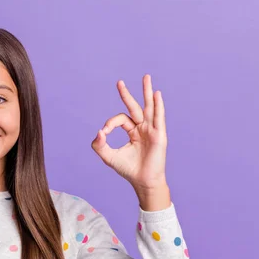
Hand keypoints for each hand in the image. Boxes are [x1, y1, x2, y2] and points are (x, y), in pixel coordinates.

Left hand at [91, 74, 167, 191]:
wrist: (142, 181)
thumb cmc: (128, 170)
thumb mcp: (109, 157)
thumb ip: (100, 145)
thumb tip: (99, 131)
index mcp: (132, 132)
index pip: (120, 119)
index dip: (110, 123)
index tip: (104, 132)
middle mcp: (142, 128)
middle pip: (134, 107)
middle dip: (127, 94)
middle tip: (119, 82)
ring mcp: (152, 130)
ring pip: (149, 107)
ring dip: (147, 92)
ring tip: (146, 77)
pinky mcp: (159, 135)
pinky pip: (158, 117)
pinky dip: (158, 105)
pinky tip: (157, 94)